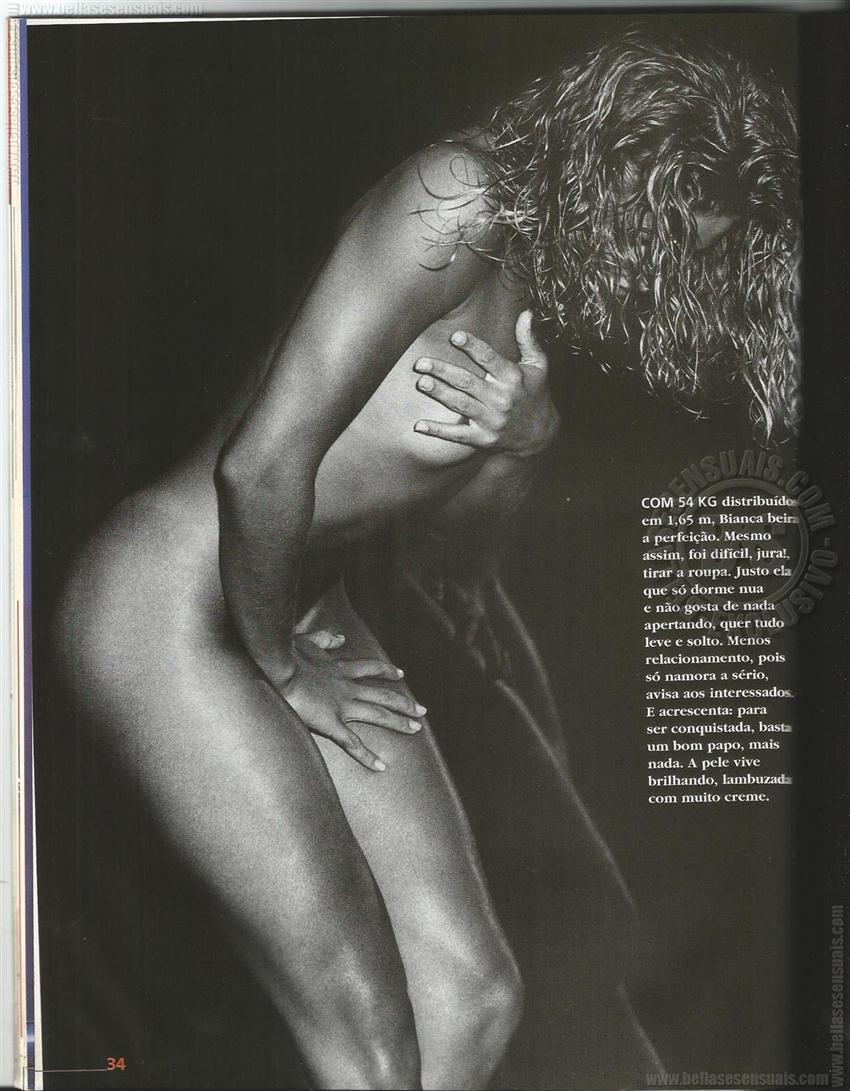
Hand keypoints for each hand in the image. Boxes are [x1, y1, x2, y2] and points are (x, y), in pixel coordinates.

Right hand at [282, 630, 425, 771]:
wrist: (277, 668)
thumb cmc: (287, 655)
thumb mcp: (308, 640)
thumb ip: (326, 638)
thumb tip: (341, 638)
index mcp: (341, 669)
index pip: (371, 668)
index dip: (387, 671)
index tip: (401, 674)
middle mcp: (348, 687)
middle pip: (384, 695)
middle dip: (405, 703)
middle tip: (422, 710)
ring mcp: (342, 706)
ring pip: (378, 715)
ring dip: (399, 722)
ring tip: (416, 729)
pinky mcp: (331, 723)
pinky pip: (353, 744)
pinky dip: (368, 757)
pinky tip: (381, 767)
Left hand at [412, 310, 559, 456]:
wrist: (541, 435)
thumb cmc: (536, 394)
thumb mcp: (539, 366)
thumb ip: (529, 340)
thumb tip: (526, 314)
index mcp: (512, 378)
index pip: (489, 358)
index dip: (472, 346)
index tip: (455, 337)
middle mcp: (501, 399)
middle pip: (468, 382)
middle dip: (443, 371)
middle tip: (422, 363)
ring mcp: (492, 420)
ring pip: (461, 404)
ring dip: (440, 393)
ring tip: (422, 382)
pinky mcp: (484, 438)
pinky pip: (458, 435)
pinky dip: (438, 430)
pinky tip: (419, 425)